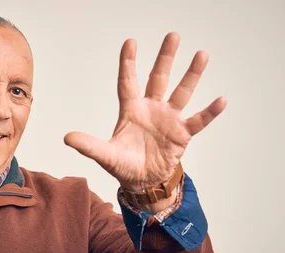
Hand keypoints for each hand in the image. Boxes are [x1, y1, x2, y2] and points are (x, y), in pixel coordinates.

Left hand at [64, 32, 225, 190]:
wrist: (142, 182)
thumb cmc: (123, 165)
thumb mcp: (104, 154)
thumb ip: (88, 145)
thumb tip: (67, 138)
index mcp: (131, 111)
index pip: (128, 82)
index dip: (129, 63)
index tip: (131, 42)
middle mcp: (151, 109)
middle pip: (159, 78)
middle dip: (165, 58)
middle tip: (172, 35)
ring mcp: (168, 120)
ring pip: (182, 92)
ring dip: (191, 75)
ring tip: (202, 55)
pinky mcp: (182, 134)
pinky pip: (198, 120)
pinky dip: (209, 112)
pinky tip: (221, 99)